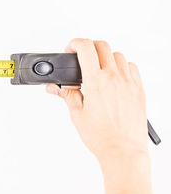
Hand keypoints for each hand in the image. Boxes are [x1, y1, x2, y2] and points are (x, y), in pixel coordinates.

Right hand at [46, 39, 147, 162]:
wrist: (123, 151)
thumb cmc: (102, 136)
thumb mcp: (77, 114)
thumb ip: (67, 94)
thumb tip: (55, 86)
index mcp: (96, 82)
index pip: (86, 47)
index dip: (75, 43)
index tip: (70, 49)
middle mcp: (114, 78)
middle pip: (102, 46)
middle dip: (88, 47)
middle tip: (81, 57)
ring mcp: (129, 82)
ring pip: (118, 55)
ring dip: (105, 56)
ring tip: (97, 69)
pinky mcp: (138, 90)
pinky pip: (131, 67)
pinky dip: (121, 66)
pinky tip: (114, 77)